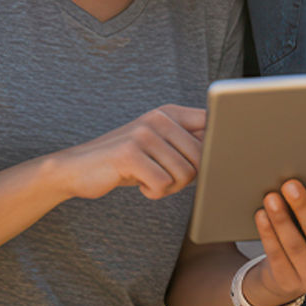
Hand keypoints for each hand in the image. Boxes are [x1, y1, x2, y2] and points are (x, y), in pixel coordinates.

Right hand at [63, 104, 205, 200]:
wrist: (77, 167)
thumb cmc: (126, 161)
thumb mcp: (159, 146)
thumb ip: (188, 142)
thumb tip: (228, 148)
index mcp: (170, 113)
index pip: (212, 124)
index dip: (218, 145)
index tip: (214, 159)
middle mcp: (158, 118)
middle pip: (202, 157)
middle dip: (188, 177)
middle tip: (166, 178)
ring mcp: (143, 134)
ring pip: (185, 173)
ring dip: (170, 187)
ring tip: (150, 179)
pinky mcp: (129, 154)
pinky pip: (162, 184)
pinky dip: (154, 193)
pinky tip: (139, 184)